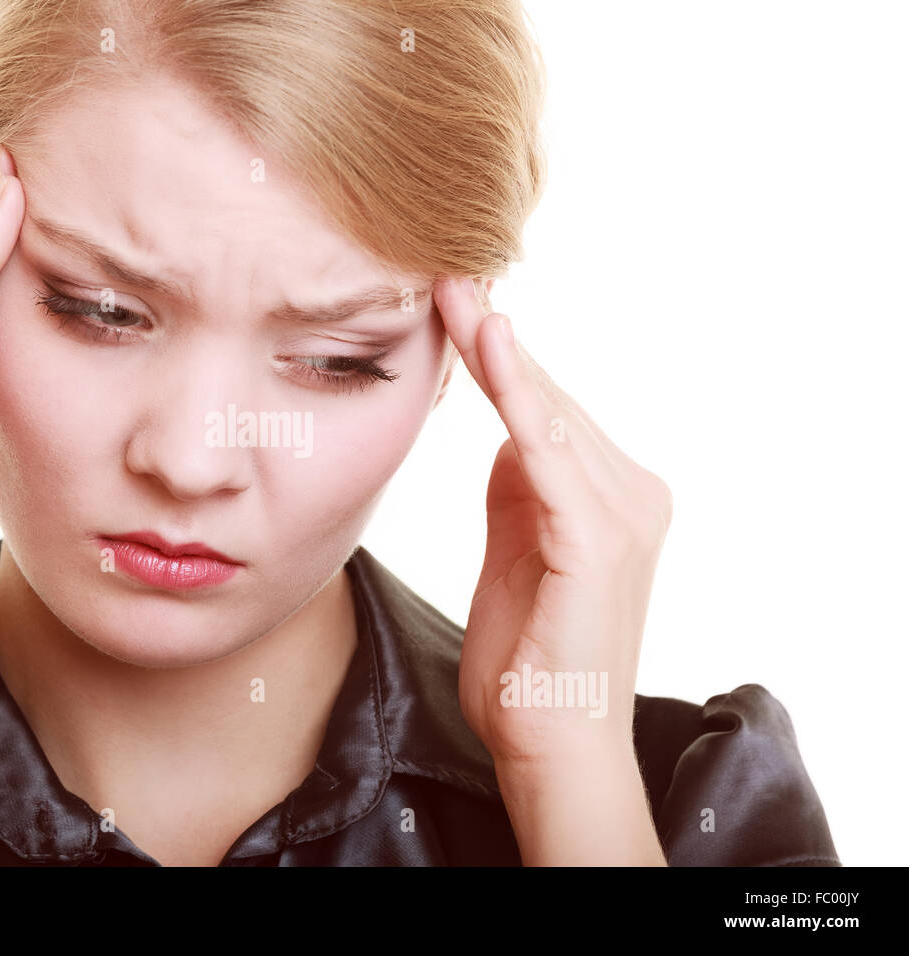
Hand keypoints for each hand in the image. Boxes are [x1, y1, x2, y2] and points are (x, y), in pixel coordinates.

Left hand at [433, 278, 673, 768]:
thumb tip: (507, 437)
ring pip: (549, 411)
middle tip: (445, 272)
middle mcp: (632, 493)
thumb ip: (519, 493)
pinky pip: (548, 451)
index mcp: (611, 497)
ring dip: (497, 349)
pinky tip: (492, 344)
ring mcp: (624, 512)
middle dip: (493, 338)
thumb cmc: (528, 658)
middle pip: (551, 398)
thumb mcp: (517, 554)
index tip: (452, 300)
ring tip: (452, 291)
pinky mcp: (598, 538)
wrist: (552, 744)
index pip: (548, 408)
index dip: (500, 355)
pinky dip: (519, 396)